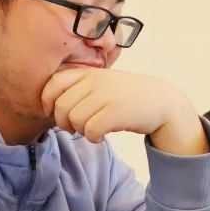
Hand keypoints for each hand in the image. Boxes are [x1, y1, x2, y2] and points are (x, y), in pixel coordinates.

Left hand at [41, 68, 208, 153]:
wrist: (162, 101)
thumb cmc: (129, 96)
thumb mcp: (104, 83)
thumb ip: (81, 87)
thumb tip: (51, 105)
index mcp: (89, 72)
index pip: (53, 84)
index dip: (47, 101)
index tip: (54, 113)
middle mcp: (96, 81)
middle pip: (61, 106)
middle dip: (64, 122)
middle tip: (75, 127)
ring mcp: (106, 96)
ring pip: (74, 120)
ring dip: (80, 131)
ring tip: (92, 130)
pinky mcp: (117, 112)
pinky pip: (90, 130)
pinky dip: (93, 138)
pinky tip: (101, 137)